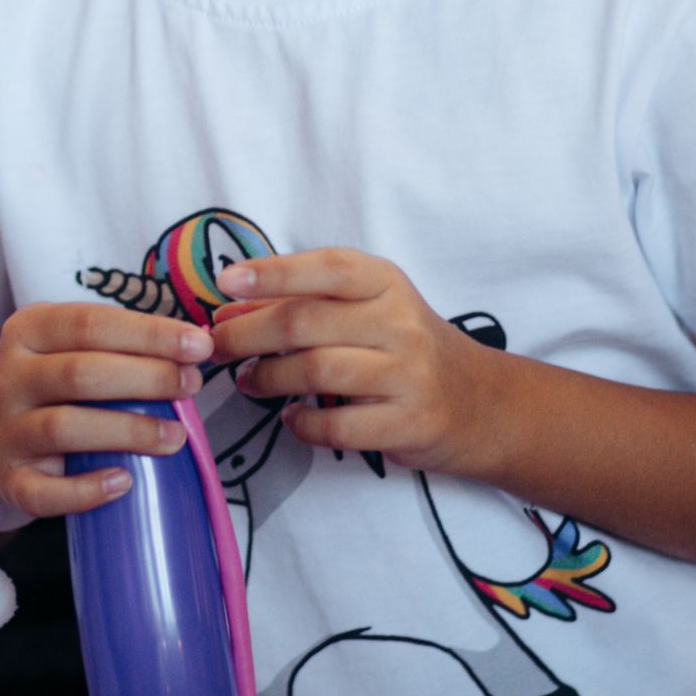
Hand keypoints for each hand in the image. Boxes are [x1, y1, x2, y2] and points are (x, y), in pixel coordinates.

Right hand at [0, 301, 211, 517]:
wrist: (9, 426)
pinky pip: (41, 492)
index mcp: (29, 330)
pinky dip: (84, 491)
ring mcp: (7, 430)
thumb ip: (127, 344)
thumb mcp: (82, 345)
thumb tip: (196, 349)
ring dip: (128, 431)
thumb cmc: (65, 378)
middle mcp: (11, 377)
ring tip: (175, 437)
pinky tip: (124, 482)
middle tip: (191, 386)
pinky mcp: (10, 479)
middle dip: (147, 378)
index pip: (91, 324)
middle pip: (80, 373)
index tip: (199, 346)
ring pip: (64, 428)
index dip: (150, 334)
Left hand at [208, 249, 500, 476]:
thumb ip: (305, 302)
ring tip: (246, 381)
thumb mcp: (367, 309)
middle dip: (248, 333)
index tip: (226, 282)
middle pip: (307, 322)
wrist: (478, 401)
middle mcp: (401, 323)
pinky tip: (290, 418)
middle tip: (216, 344)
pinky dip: (302, 423)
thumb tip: (231, 306)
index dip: (273, 272)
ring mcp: (408, 375)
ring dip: (268, 378)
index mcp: (386, 283)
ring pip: (317, 371)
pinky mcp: (409, 423)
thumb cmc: (405, 347)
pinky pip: (338, 426)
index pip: (326, 269)